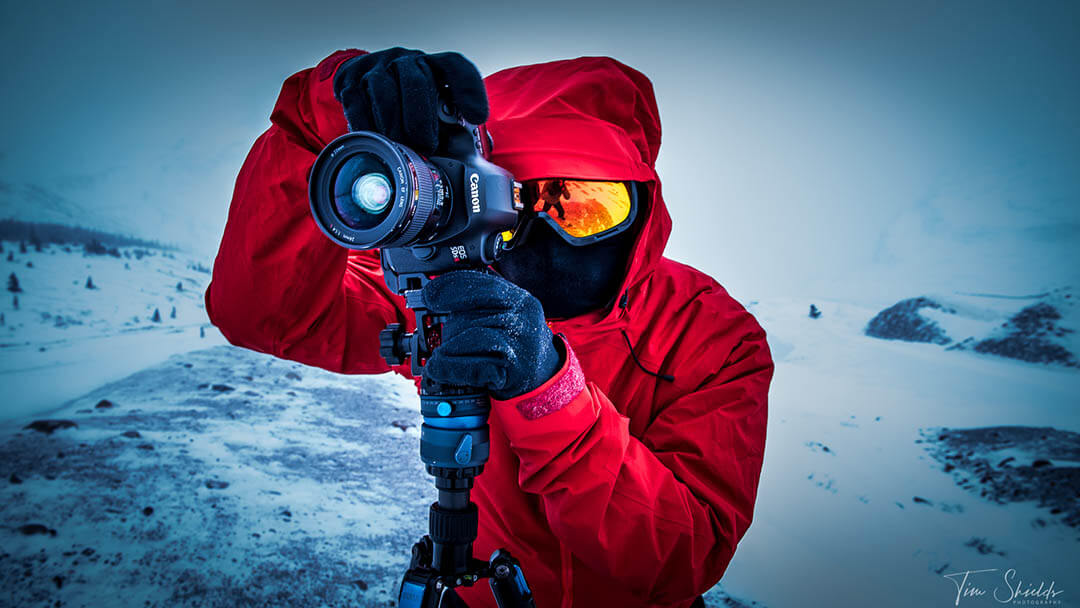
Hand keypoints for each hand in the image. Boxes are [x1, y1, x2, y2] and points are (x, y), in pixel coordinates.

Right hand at [333, 47, 488, 155]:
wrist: (362, 84)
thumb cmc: (405, 103)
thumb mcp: (429, 110)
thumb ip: (446, 129)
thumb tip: (465, 162)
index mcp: (433, 65)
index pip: (455, 66)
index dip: (469, 90)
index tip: (476, 118)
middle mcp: (406, 60)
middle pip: (417, 82)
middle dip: (422, 119)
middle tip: (427, 146)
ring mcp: (377, 66)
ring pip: (384, 90)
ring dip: (393, 124)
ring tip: (400, 147)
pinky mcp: (350, 78)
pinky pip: (357, 102)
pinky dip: (366, 125)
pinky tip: (376, 139)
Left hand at [421, 270, 561, 398]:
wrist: (545, 375)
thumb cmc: (520, 344)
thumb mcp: (511, 313)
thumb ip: (487, 297)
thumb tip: (447, 285)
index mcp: (521, 300)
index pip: (481, 284)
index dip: (450, 288)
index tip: (429, 296)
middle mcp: (523, 318)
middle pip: (471, 313)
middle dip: (448, 326)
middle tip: (442, 338)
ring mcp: (520, 344)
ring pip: (471, 336)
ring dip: (448, 347)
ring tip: (440, 355)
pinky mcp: (513, 370)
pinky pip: (474, 366)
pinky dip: (451, 367)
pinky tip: (441, 368)